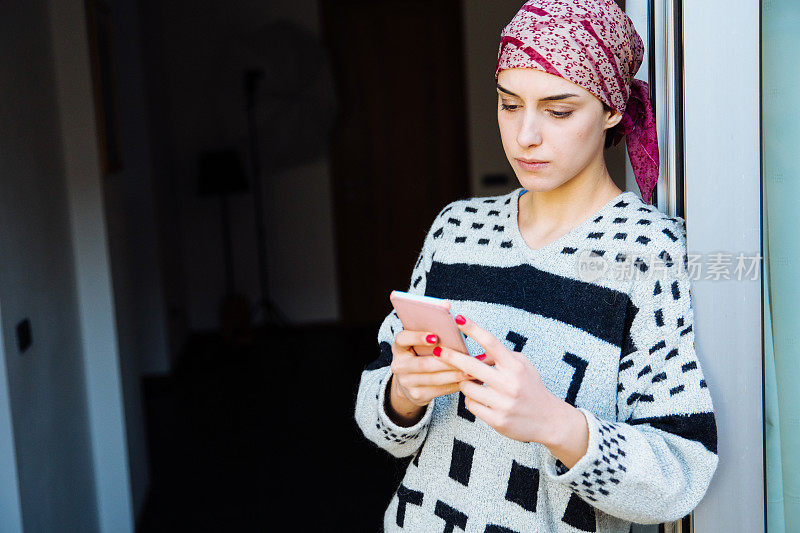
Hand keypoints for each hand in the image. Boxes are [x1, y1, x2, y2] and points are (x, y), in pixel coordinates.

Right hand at [390, 330, 471, 407]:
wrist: (409, 383)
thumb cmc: (419, 356)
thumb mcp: (419, 344)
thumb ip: (431, 330)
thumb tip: (449, 312)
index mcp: (399, 348)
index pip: (403, 339)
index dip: (417, 337)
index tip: (435, 336)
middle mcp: (399, 365)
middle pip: (423, 363)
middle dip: (446, 361)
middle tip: (464, 357)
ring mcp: (406, 382)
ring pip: (434, 378)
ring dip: (454, 374)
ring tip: (470, 370)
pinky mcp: (417, 394)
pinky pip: (439, 390)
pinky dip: (454, 385)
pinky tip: (466, 381)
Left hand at [432, 314, 566, 444]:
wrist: (548, 420)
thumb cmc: (531, 388)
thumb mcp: (522, 366)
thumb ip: (501, 356)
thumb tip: (476, 352)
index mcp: (515, 366)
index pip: (491, 342)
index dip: (473, 329)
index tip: (458, 318)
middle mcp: (509, 384)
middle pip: (471, 365)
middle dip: (450, 356)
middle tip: (437, 350)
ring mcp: (503, 403)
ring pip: (467, 387)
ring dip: (464, 383)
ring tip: (473, 383)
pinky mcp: (497, 420)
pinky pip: (470, 405)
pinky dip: (472, 400)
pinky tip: (481, 399)